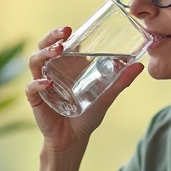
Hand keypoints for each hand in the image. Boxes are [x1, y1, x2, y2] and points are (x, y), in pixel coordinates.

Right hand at [24, 26, 144, 152]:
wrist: (73, 140)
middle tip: (63, 34)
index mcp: (66, 67)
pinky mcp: (36, 100)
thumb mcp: (106, 98)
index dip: (61, 34)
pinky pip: (31, 88)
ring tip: (56, 52)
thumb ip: (121, 82)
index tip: (70, 29)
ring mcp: (41, 84)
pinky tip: (47, 83)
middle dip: (50, 38)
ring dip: (43, 54)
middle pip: (43, 47)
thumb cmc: (87, 117)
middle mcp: (51, 71)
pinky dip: (37, 84)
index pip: (60, 43)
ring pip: (34, 62)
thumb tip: (140, 65)